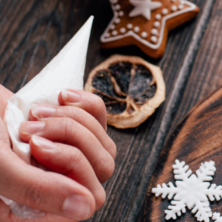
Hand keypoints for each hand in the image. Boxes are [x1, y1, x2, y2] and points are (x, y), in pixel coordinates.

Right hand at [0, 86, 115, 220]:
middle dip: (70, 137)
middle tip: (30, 128)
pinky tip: (59, 98)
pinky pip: (102, 120)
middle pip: (103, 169)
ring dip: (72, 120)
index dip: (71, 166)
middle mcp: (56, 193)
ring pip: (105, 145)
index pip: (88, 201)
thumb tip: (85, 209)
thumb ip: (36, 189)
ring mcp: (69, 165)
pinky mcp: (75, 137)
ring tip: (33, 113)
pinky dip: (83, 104)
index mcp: (33, 212)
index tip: (35, 145)